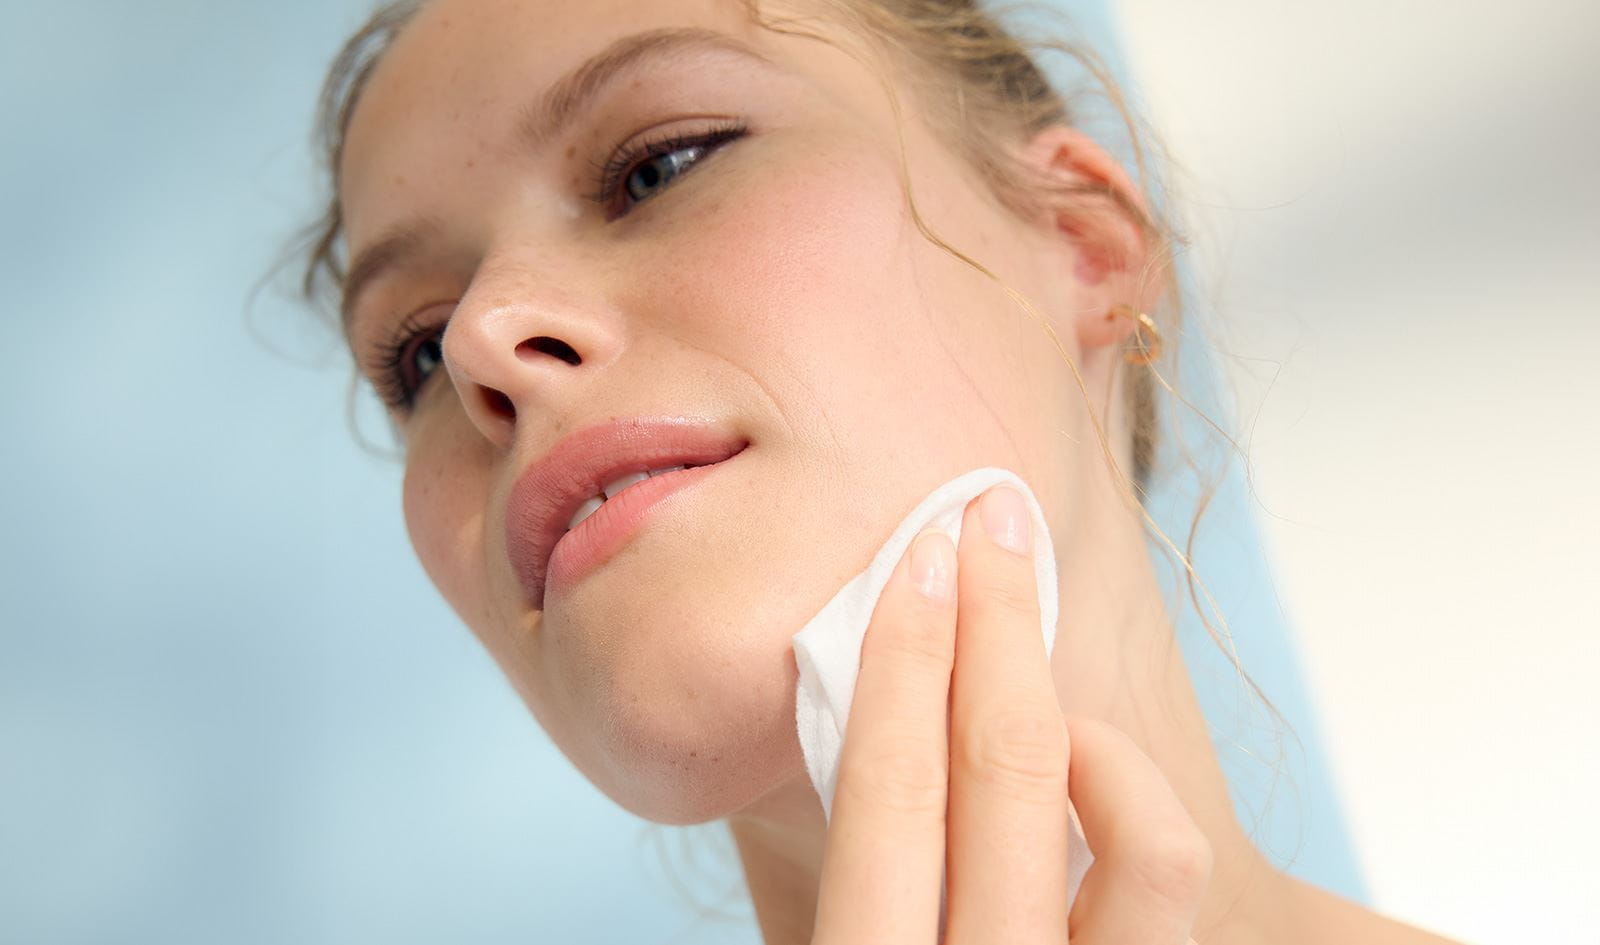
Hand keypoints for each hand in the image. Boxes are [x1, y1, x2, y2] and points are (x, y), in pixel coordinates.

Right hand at [812, 484, 1211, 943]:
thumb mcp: (836, 937)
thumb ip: (854, 863)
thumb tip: (869, 694)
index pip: (890, 788)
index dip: (906, 654)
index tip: (924, 553)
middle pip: (1010, 767)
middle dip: (1002, 617)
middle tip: (998, 519)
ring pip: (1140, 831)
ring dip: (1084, 731)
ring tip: (1047, 715)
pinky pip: (1174, 870)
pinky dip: (1134, 795)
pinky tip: (1088, 782)